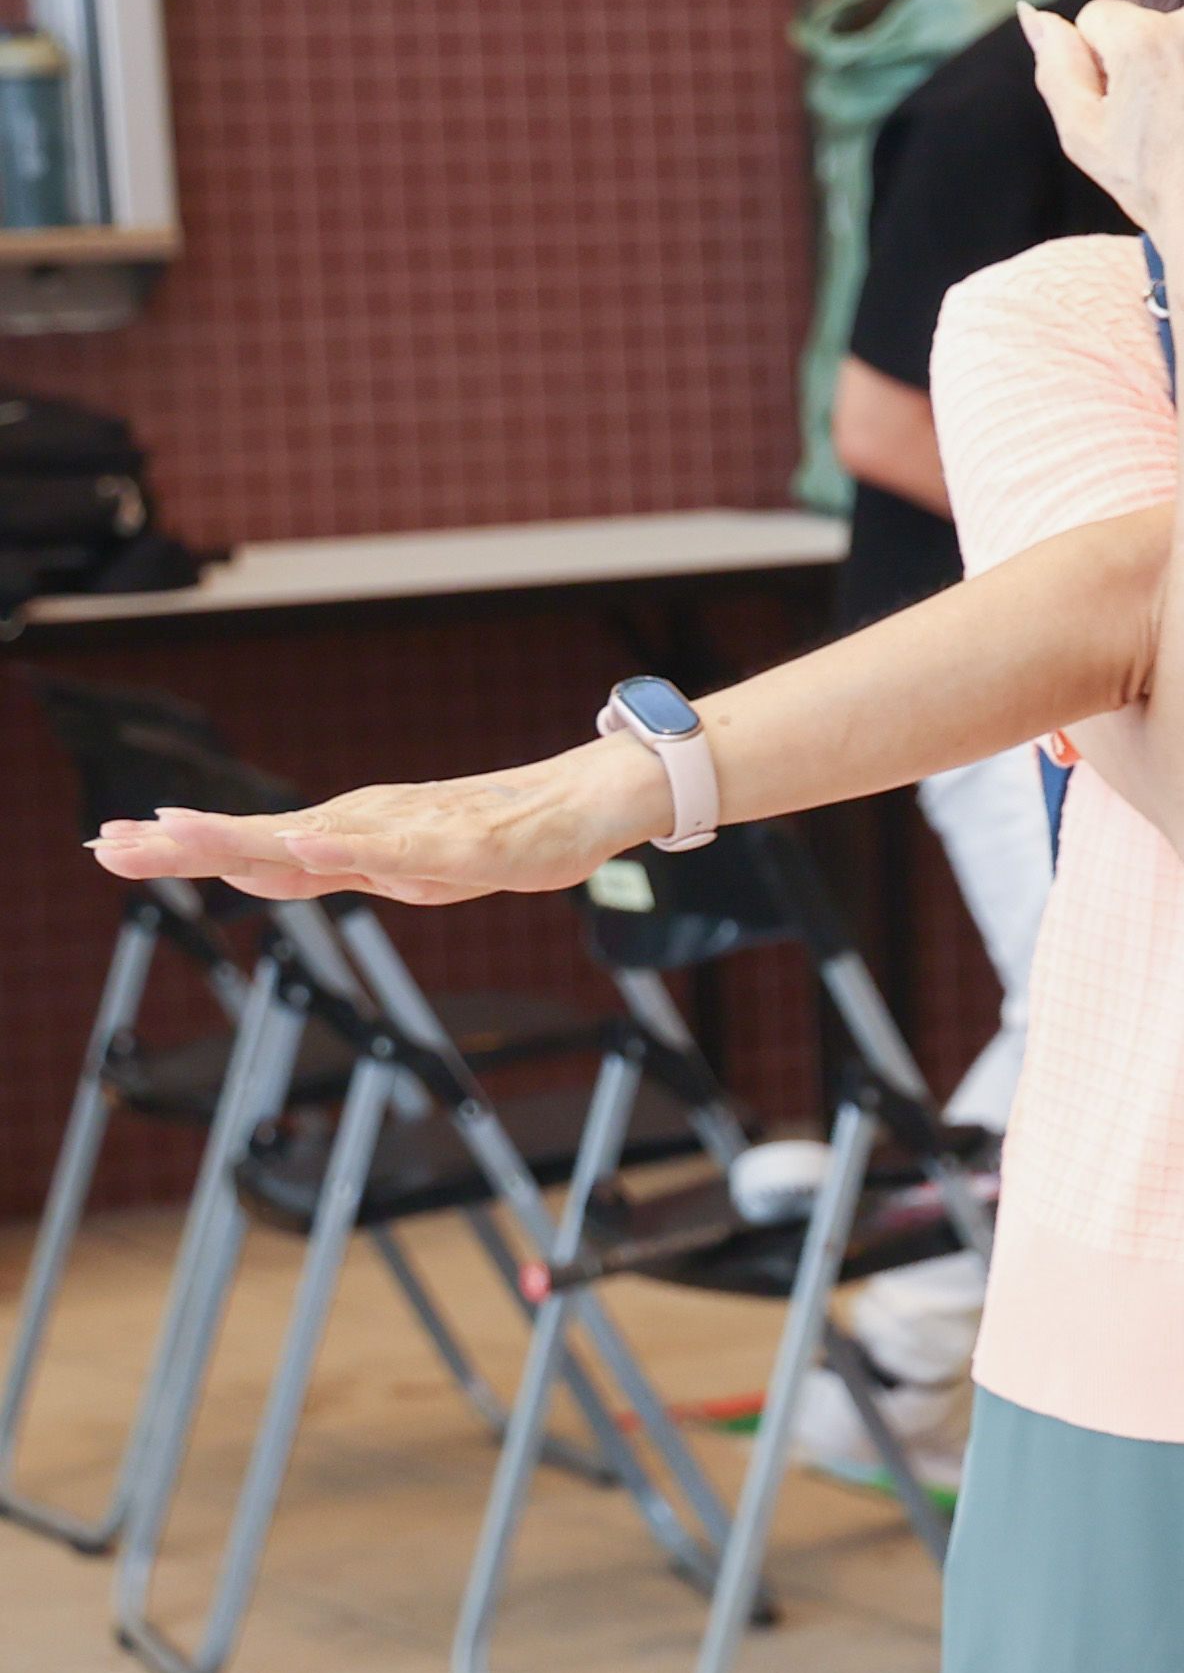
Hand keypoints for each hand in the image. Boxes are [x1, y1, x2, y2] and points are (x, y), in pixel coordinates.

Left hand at [92, 740, 660, 907]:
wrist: (587, 801)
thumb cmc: (503, 833)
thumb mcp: (405, 867)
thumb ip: (337, 867)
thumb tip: (262, 871)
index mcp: (347, 832)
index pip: (248, 845)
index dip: (179, 847)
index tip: (111, 847)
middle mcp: (362, 823)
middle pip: (258, 838)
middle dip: (180, 845)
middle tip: (107, 846)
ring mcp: (403, 831)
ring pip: (306, 838)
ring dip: (234, 838)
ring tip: (170, 835)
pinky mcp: (452, 842)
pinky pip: (387, 850)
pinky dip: (335, 847)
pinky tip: (296, 846)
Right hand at [1020, 0, 1183, 265]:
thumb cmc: (1151, 185)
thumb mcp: (1080, 130)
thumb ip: (1055, 62)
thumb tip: (1035, 14)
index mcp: (1141, 33)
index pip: (1100, 20)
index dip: (1103, 66)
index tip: (1125, 108)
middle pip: (1156, 29)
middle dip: (1153, 65)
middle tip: (1167, 128)